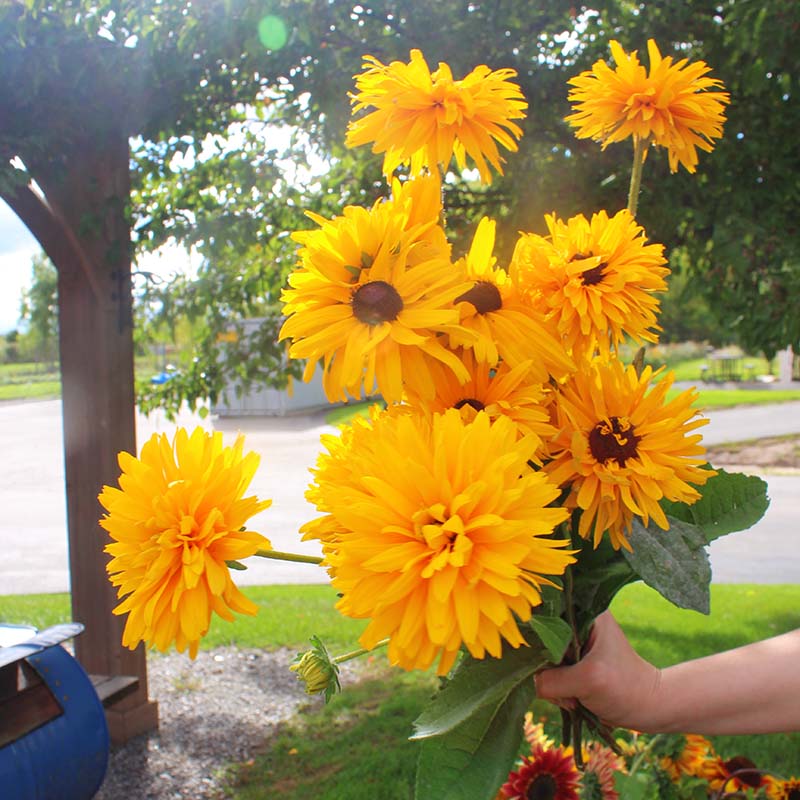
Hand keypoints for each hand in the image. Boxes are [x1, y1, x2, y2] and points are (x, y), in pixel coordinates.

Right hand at [534, 611, 661, 730]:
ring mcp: (572, 644)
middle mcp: (575, 623)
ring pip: (542, 661)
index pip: (545, 614)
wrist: (649, 708)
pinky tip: (572, 700)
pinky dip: (557, 690)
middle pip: (540, 641)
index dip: (539, 636)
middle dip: (547, 668)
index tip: (547, 661)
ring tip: (574, 698)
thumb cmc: (625, 687)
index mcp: (583, 612)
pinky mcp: (571, 663)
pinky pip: (549, 675)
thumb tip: (526, 679)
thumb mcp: (587, 680)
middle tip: (566, 688)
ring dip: (553, 684)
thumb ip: (551, 679)